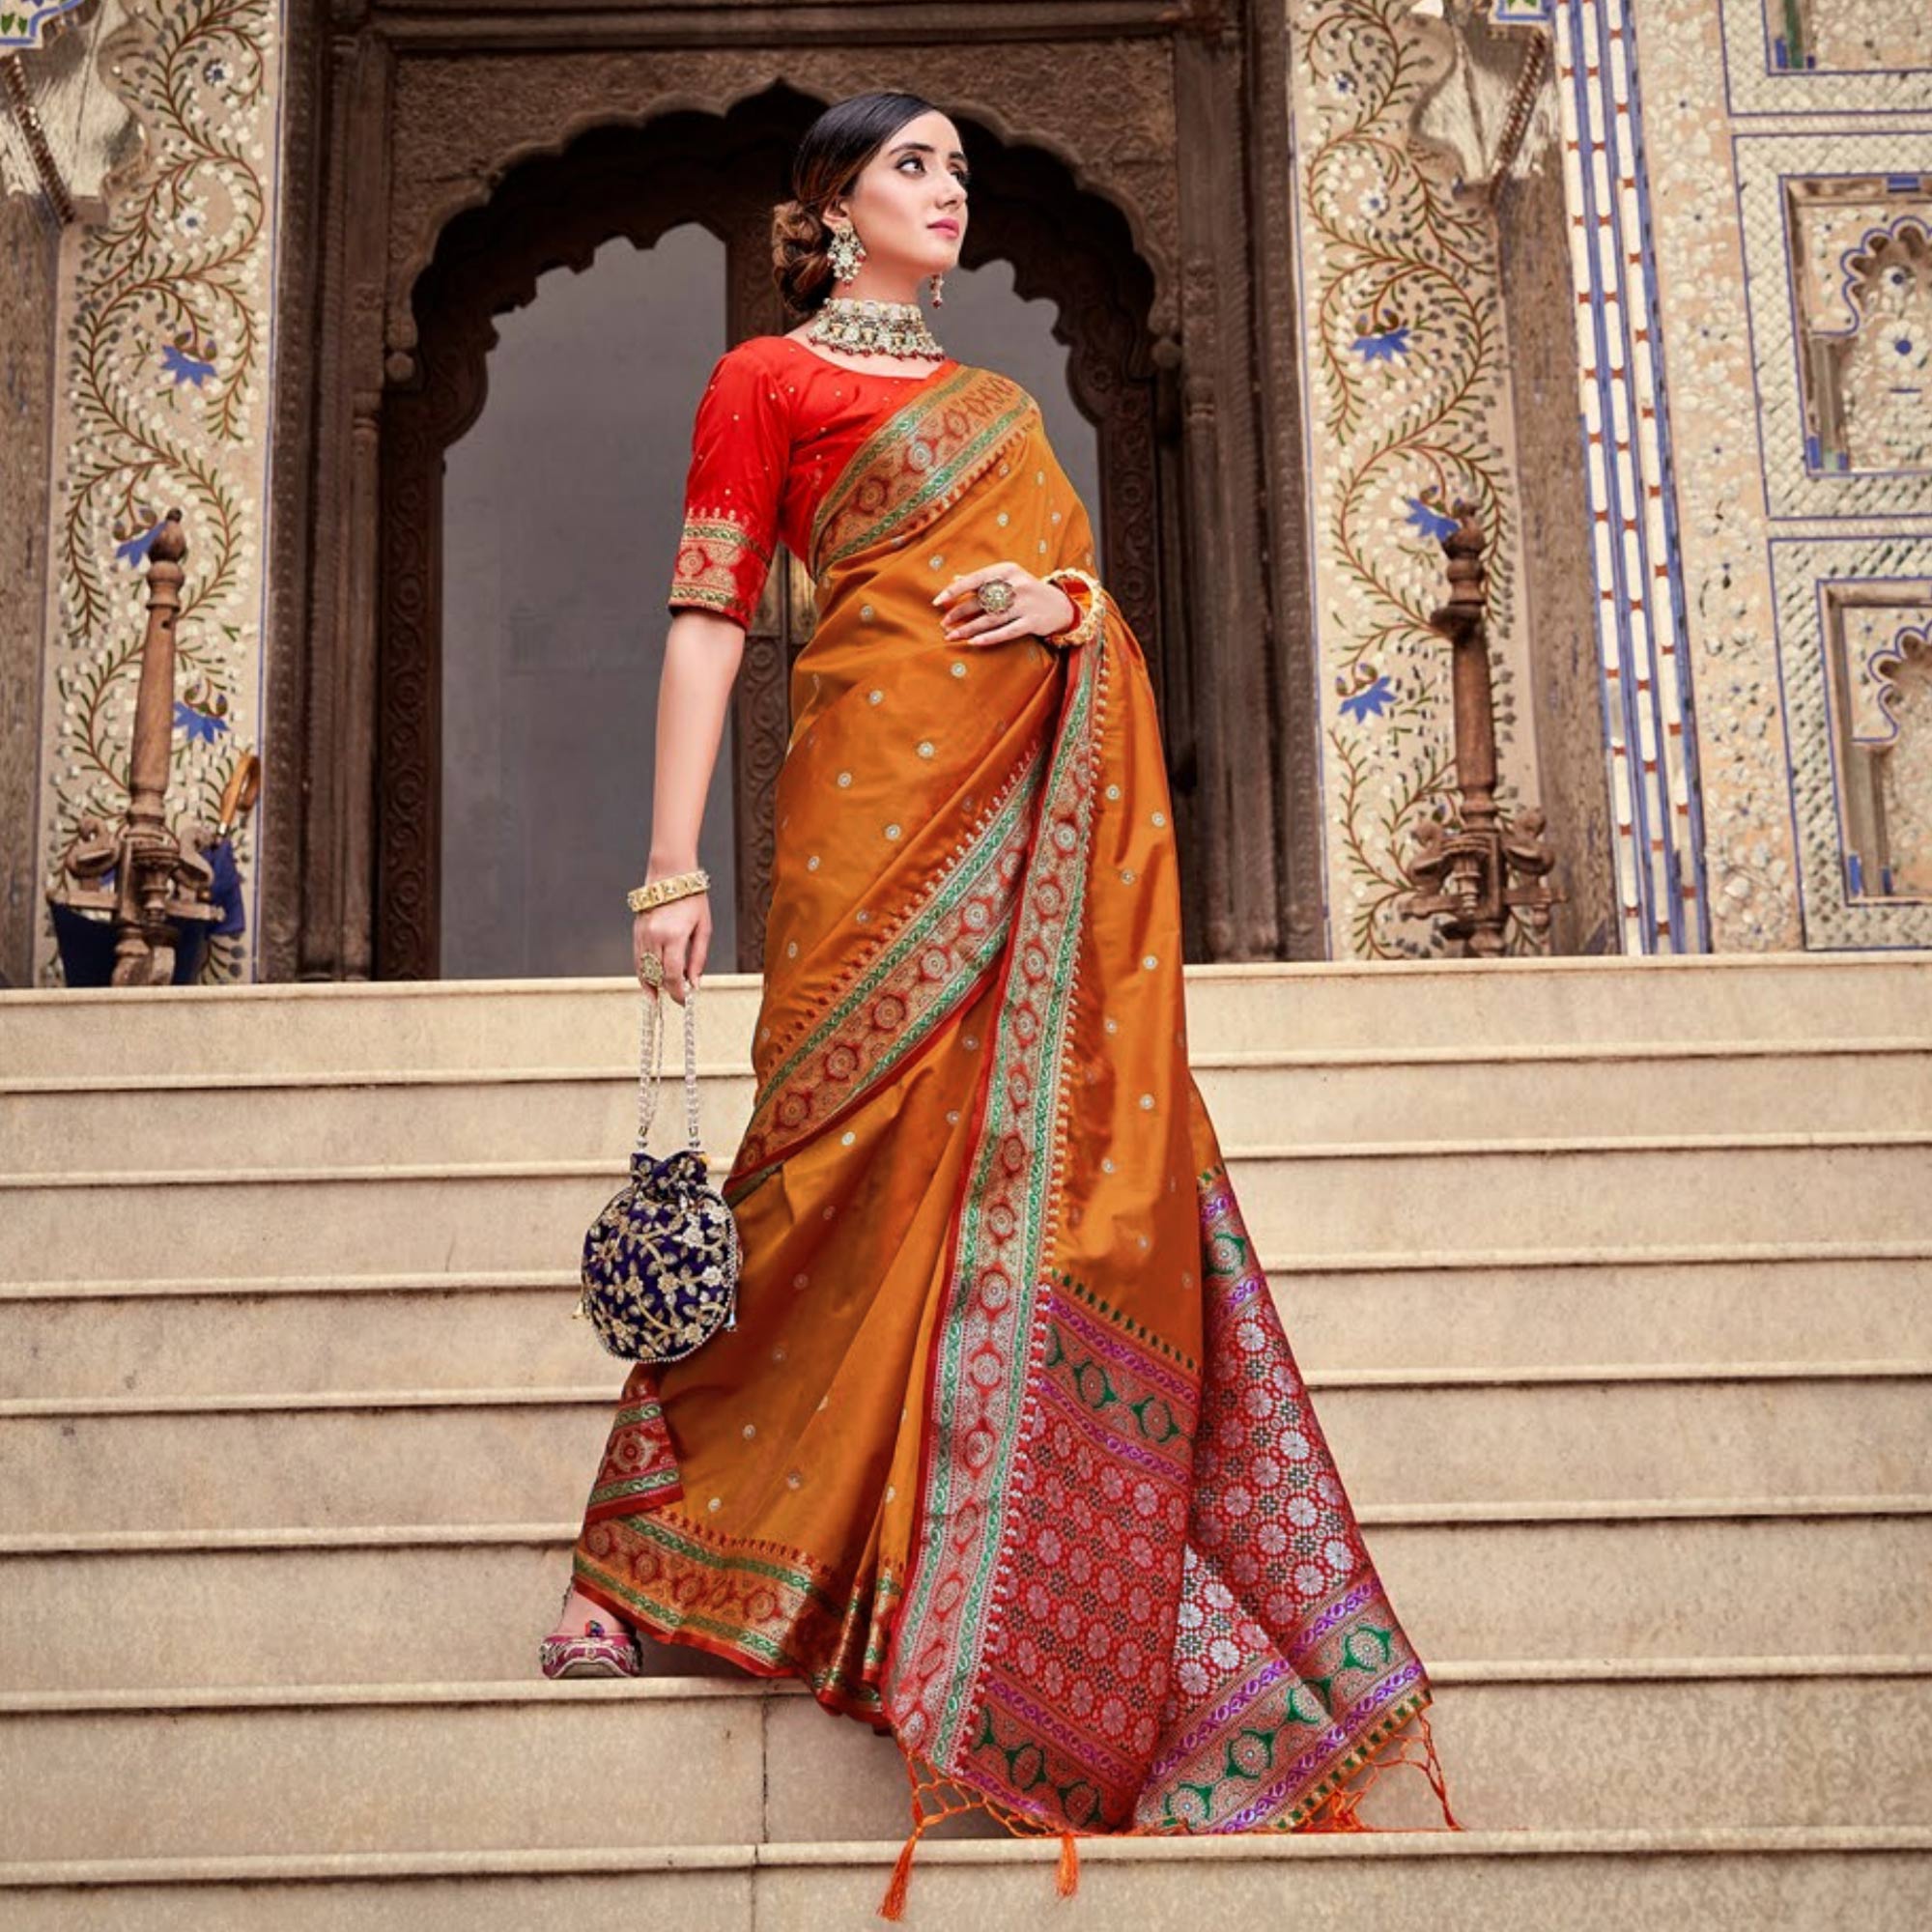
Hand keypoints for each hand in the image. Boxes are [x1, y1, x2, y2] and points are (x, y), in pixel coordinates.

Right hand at [633, 887, 708, 1004]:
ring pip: (643, 969)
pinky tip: (650, 981)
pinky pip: (637, 959)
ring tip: (659, 996)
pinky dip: (643, 972)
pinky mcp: (636, 932)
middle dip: (666, 990)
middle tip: (678, 997)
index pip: (673, 975)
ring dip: (652, 984)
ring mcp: (642, 934)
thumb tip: (695, 983)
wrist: (671, 874)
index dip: (678, 993)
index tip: (685, 1001)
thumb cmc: (692, 899)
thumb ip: (698, 958)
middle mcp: (654, 937)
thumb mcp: (704, 928)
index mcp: (673, 936)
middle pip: (656, 975)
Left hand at [933, 563, 1077, 648]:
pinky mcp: (1032, 622)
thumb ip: (983, 580)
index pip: (975, 579)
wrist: (1061, 605)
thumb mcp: (1008, 578)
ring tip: (952, 636)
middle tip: (943, 624)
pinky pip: (1006, 632)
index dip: (954, 591)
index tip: (937, 602)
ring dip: (968, 629)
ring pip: (990, 618)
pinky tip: (973, 643)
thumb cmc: (1027, 591)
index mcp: (1007, 570)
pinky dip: (989, 638)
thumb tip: (955, 579)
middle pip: (980, 601)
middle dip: (959, 613)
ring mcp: (1025, 604)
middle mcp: (1017, 585)